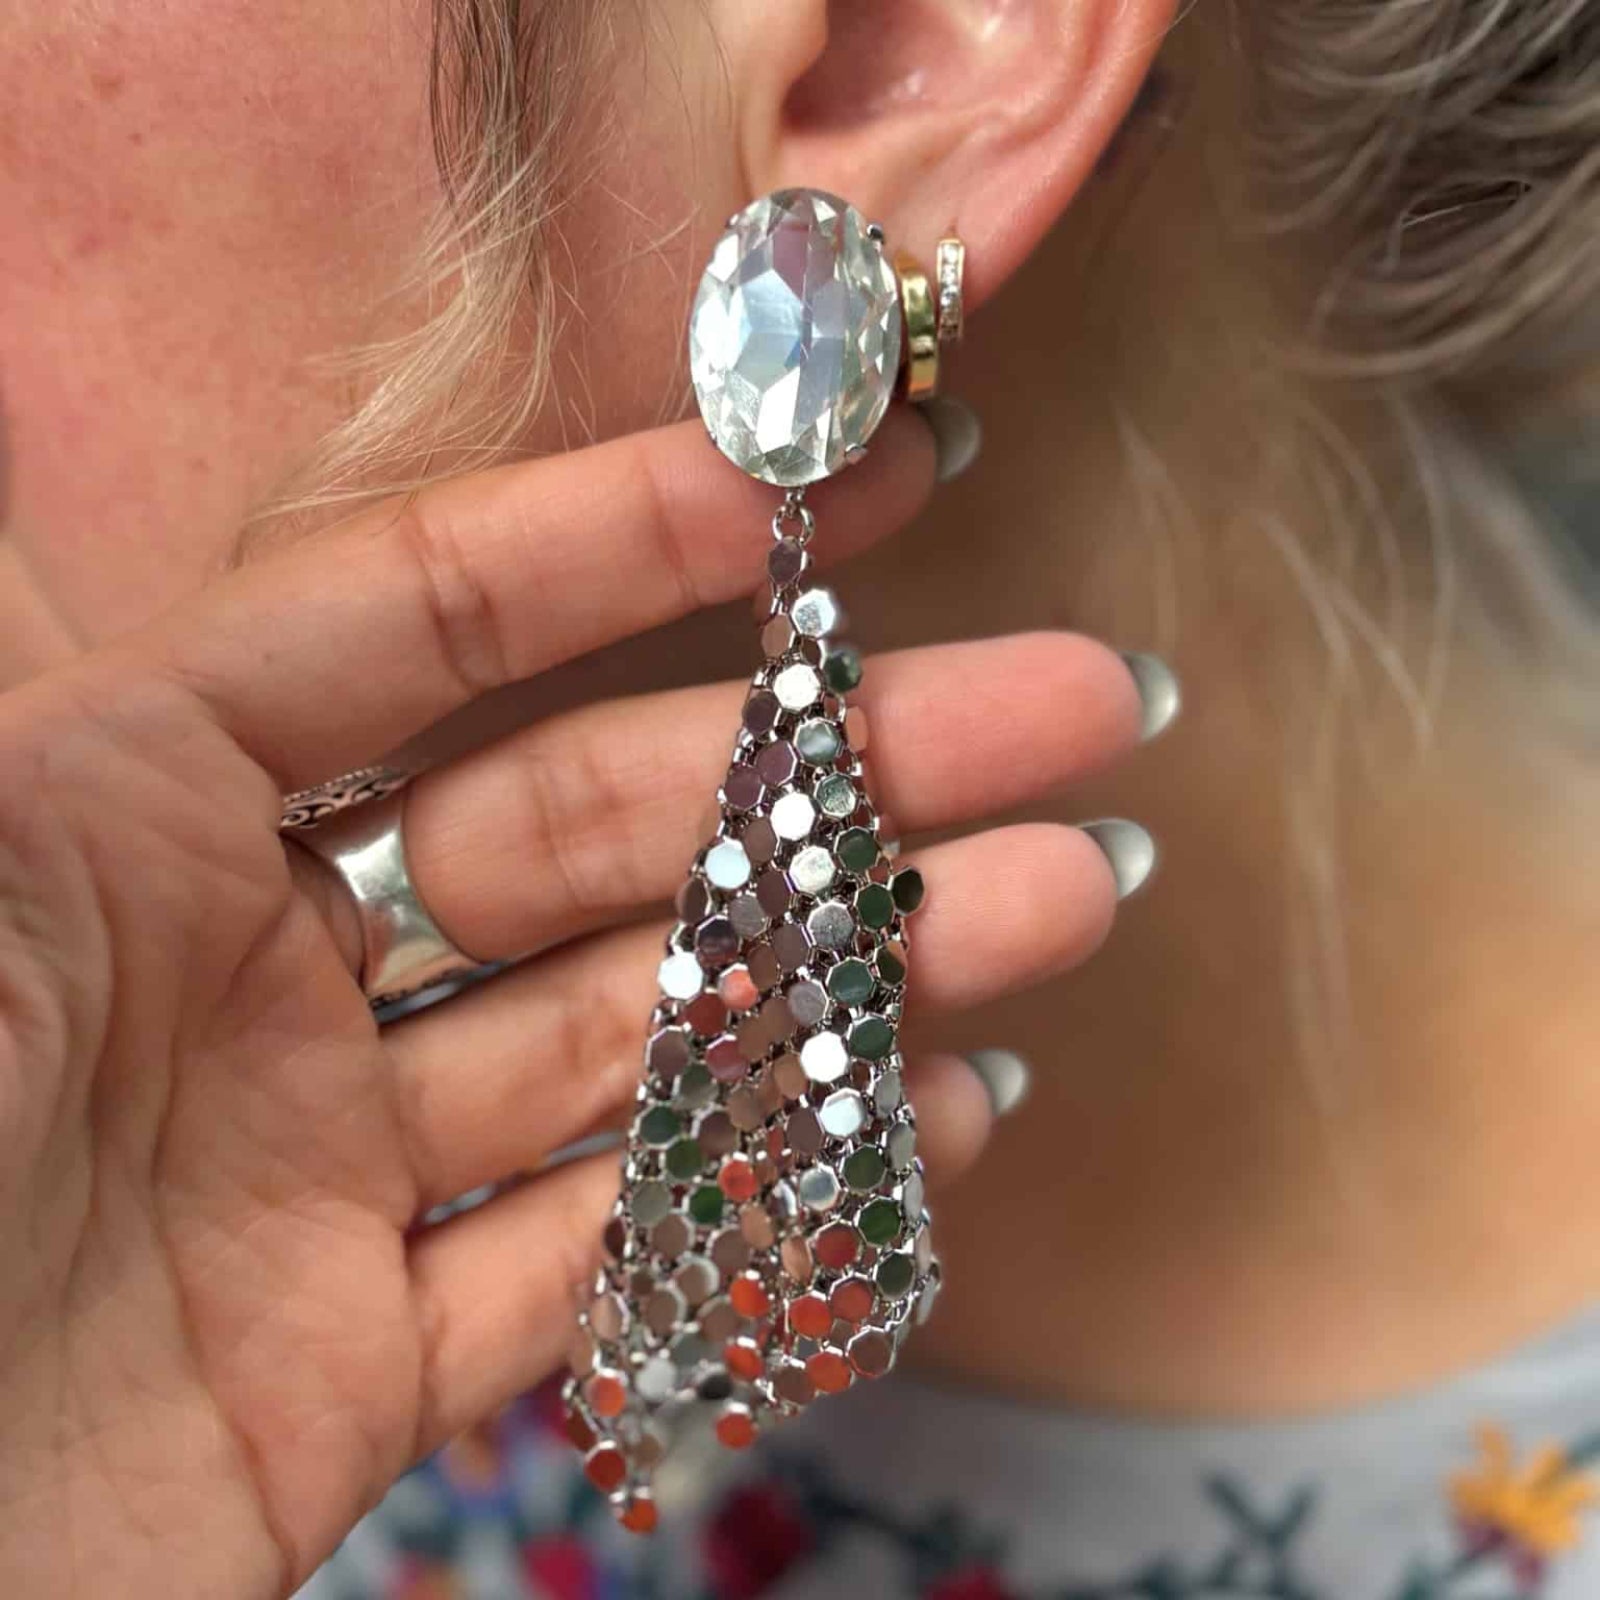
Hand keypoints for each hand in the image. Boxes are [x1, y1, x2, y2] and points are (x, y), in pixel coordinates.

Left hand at [0, 413, 1140, 1597]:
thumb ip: (153, 727)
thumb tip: (370, 567)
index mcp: (131, 808)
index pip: (425, 616)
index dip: (635, 533)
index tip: (837, 478)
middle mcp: (243, 967)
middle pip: (598, 826)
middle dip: (836, 755)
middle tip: (1067, 703)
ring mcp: (316, 1169)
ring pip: (638, 1033)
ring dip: (857, 964)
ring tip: (1058, 895)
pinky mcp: (349, 1363)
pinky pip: (595, 1252)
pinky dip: (768, 1186)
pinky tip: (938, 1110)